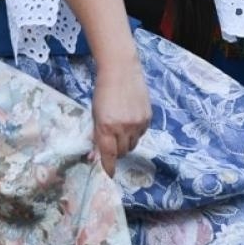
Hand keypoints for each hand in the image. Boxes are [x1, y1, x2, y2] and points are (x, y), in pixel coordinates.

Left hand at [90, 56, 150, 174]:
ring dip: (126, 142)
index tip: (109, 174)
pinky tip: (131, 120)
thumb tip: (96, 155)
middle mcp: (123, 127)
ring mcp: (138, 123)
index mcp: (106, 127)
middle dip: (117, 151)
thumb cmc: (103, 92)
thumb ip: (97, 135)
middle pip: (122, 152)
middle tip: (112, 142)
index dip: (109, 167)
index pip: (108, 155)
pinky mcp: (148, 117)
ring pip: (133, 144)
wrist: (121, 70)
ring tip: (121, 129)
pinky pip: (142, 134)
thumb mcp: (95, 115)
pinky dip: (136, 132)